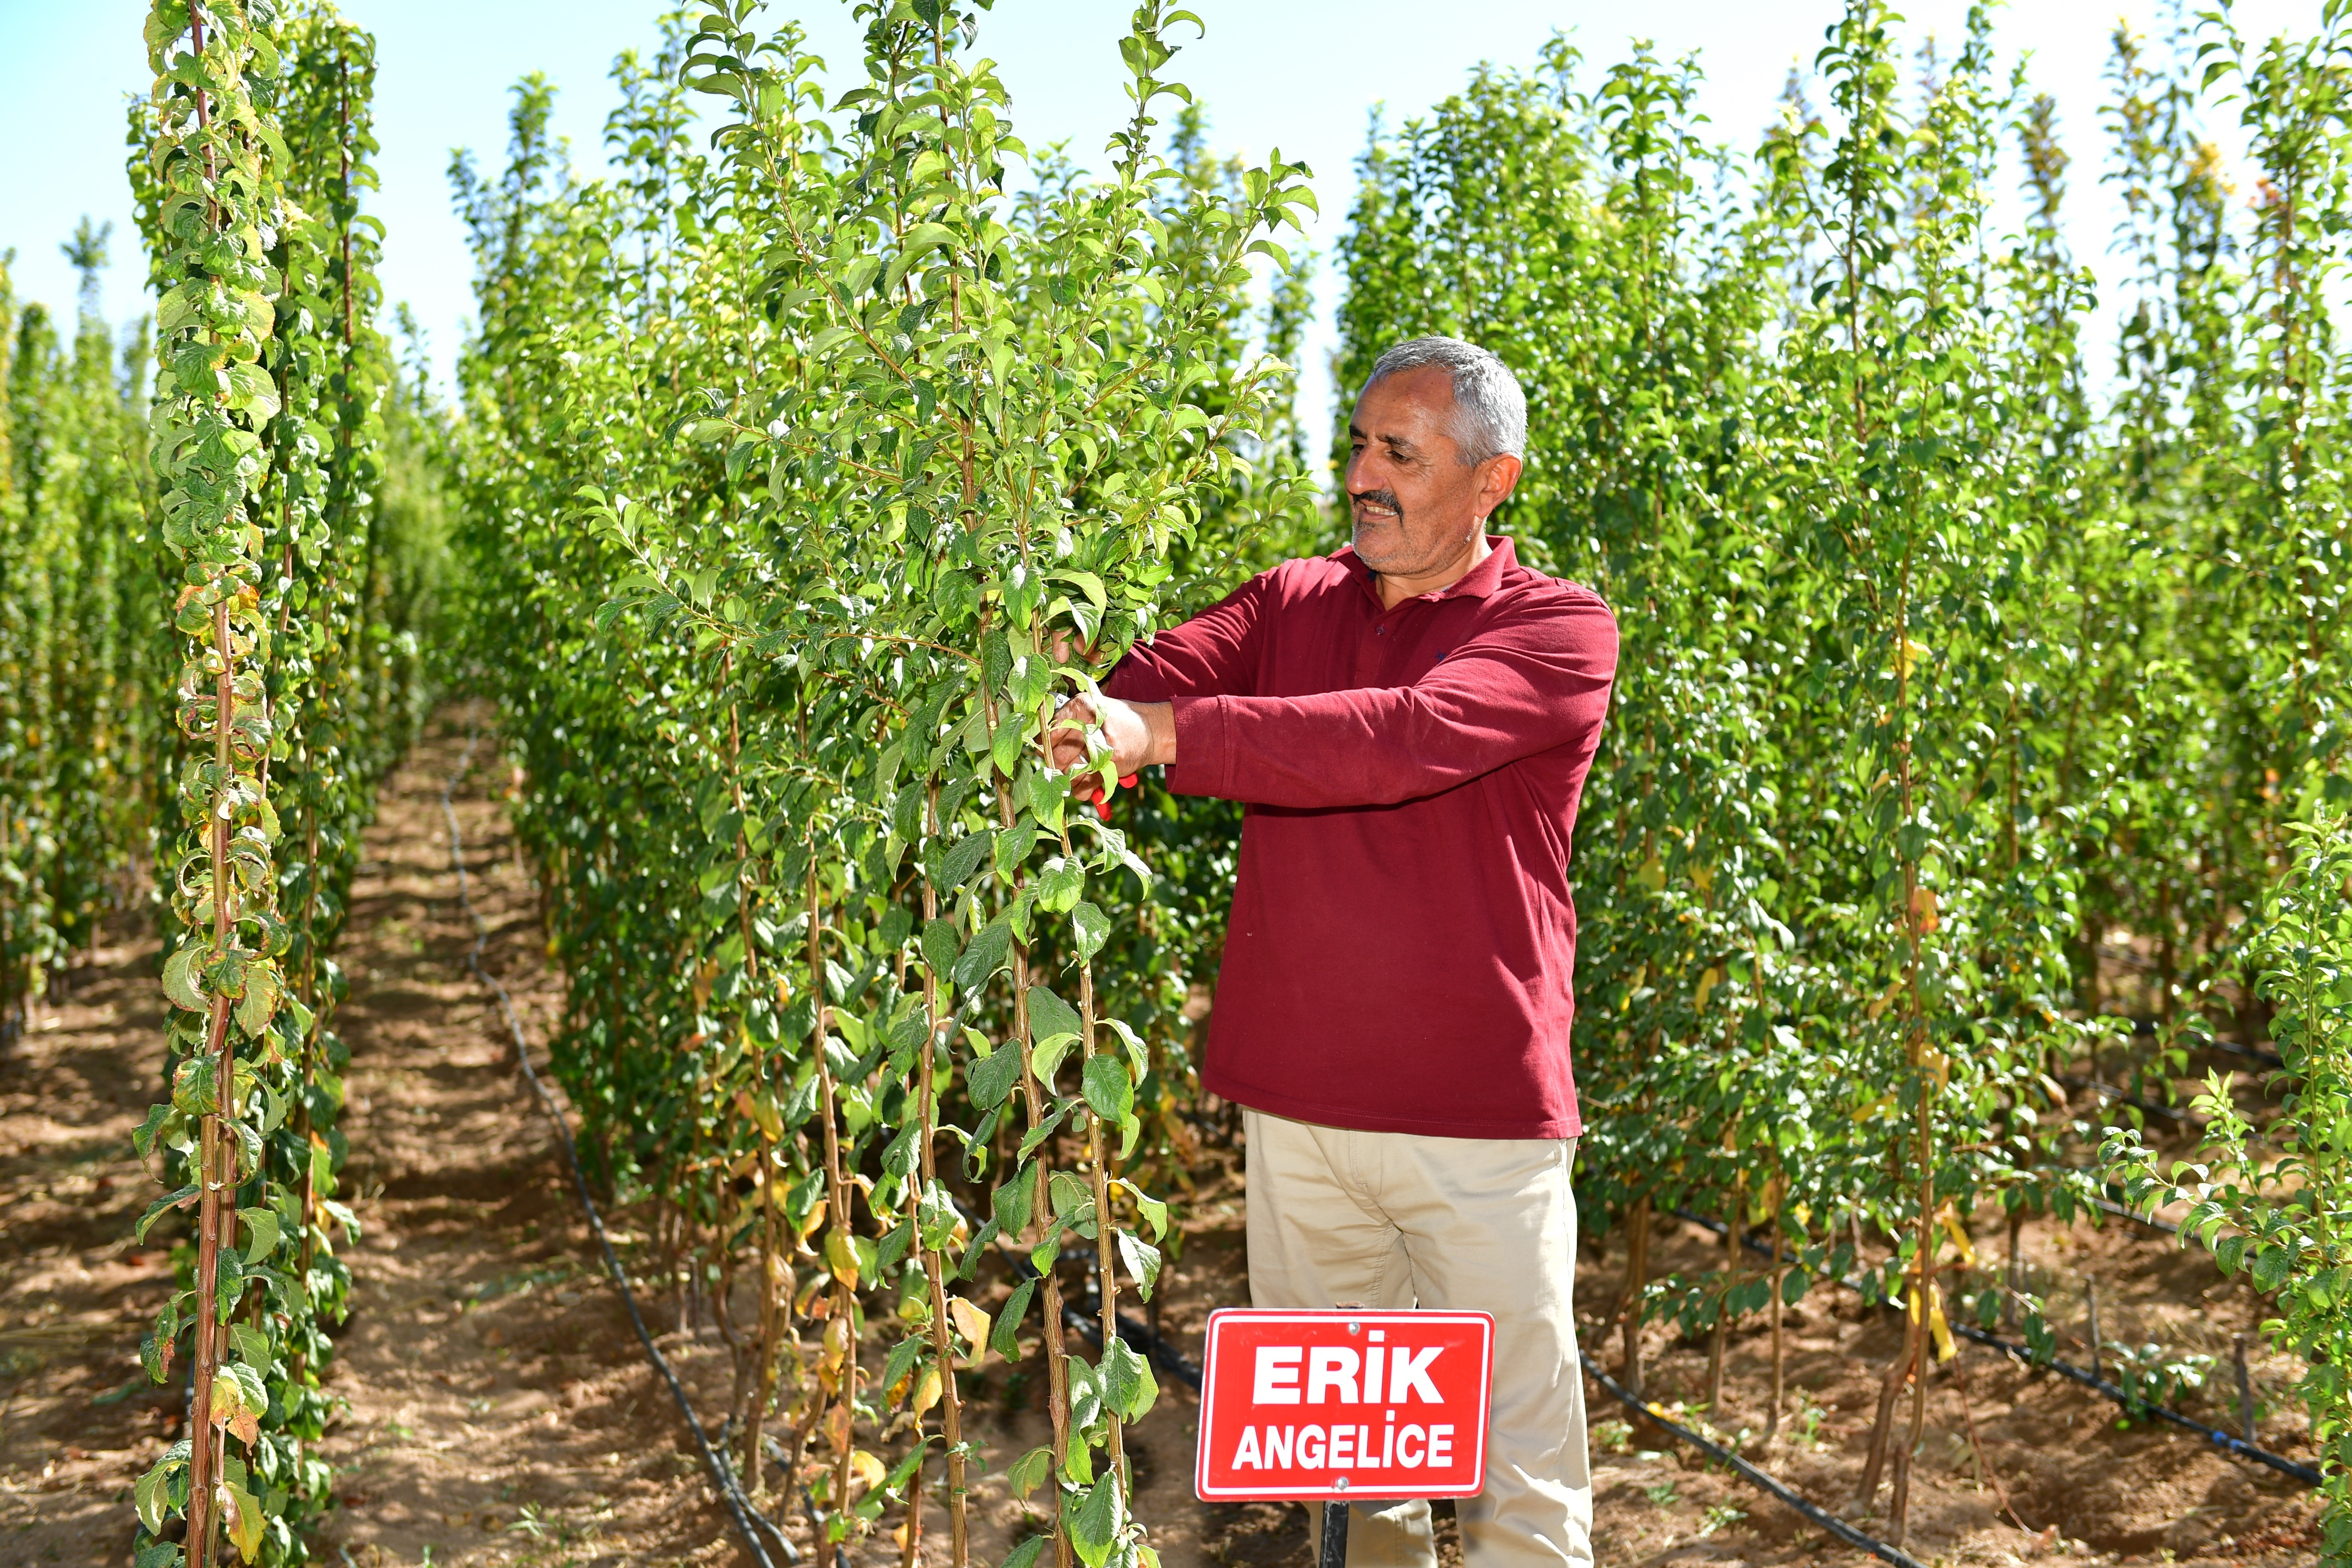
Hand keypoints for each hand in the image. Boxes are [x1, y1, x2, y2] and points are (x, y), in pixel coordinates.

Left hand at [1048, 694, 1173, 802]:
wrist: (1152, 730)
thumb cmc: (1117, 720)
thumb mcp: (1093, 707)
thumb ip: (1067, 719)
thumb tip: (1040, 742)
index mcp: (1084, 705)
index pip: (1052, 730)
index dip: (1044, 743)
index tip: (1044, 748)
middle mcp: (1092, 724)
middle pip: (1058, 754)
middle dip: (1055, 764)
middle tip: (1059, 764)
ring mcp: (1103, 747)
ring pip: (1069, 773)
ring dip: (1068, 778)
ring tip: (1075, 771)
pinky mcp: (1112, 766)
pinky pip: (1084, 786)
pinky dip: (1080, 789)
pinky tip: (1085, 781)